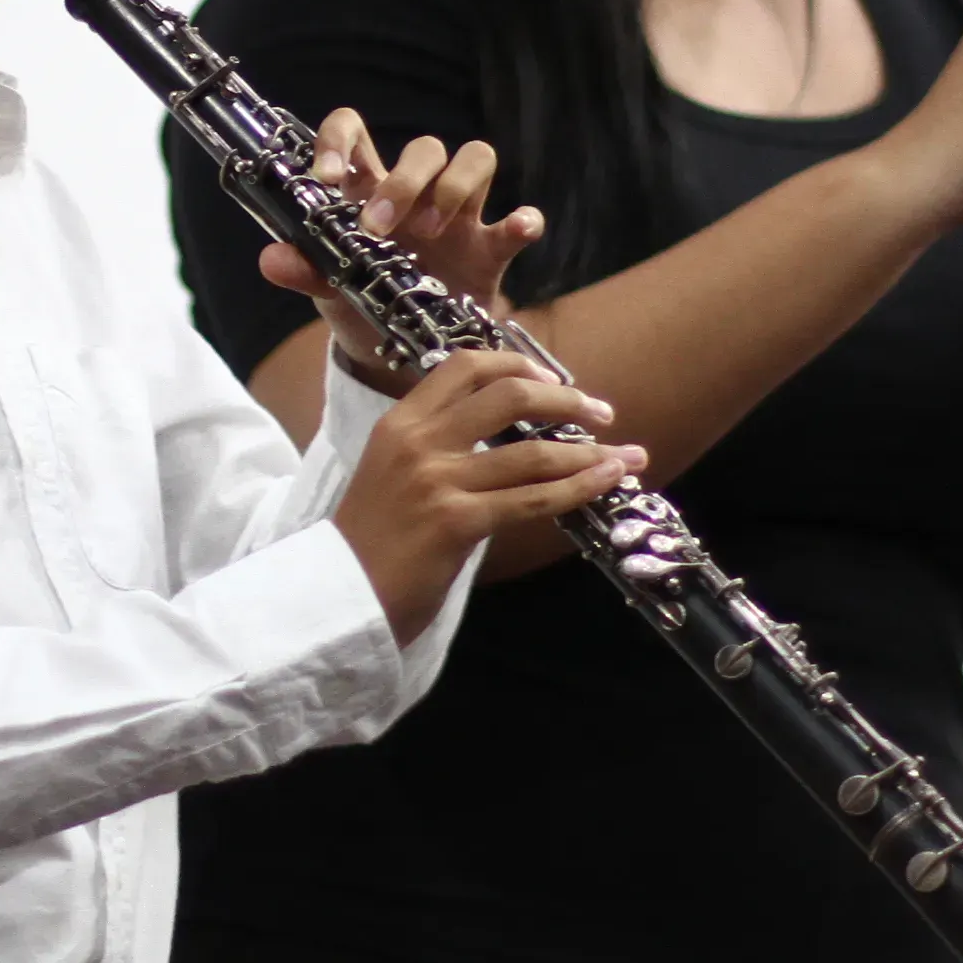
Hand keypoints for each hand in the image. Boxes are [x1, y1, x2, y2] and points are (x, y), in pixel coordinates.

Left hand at [256, 111, 546, 390]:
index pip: (355, 132)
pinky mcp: (488, 249)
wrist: (399, 351)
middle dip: (404, 181)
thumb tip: (271, 260)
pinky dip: (523, 220)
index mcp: (368, 189)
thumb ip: (304, 271)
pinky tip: (518, 227)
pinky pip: (514, 222)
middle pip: (425, 148)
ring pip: (475, 158)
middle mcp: (417, 192)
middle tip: (380, 227)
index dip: (339, 139)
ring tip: (433, 230)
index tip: (327, 176)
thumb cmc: (361, 301)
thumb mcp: (327, 287)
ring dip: (455, 186)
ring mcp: (458, 217)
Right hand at [332, 351, 641, 643]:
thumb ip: (440, 448)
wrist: (336, 598)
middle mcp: (418, 441)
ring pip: (532, 451)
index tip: (553, 378)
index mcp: (400, 422)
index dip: (518, 364)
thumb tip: (511, 440)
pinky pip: (533, 498)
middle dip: (565, 399)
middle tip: (599, 412)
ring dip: (589, 450)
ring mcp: (436, 480)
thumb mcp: (393, 474)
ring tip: (626, 453)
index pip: (465, 366)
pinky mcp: (456, 522)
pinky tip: (608, 480)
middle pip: (508, 394)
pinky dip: (581, 487)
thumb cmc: (372, 543)